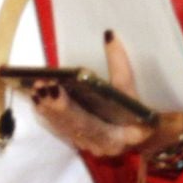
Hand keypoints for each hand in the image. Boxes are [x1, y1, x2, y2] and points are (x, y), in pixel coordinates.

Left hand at [25, 32, 182, 159]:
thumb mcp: (133, 89)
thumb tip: (109, 36)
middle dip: (55, 106)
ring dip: (49, 109)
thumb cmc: (140, 110)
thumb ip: (120, 65)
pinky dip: (49, 114)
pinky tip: (37, 98)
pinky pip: (61, 128)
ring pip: (64, 128)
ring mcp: (89, 145)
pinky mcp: (80, 140)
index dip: (70, 109)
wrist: (145, 130)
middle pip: (73, 126)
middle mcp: (100, 146)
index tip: (56, 88)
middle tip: (41, 86)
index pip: (91, 124)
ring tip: (37, 88)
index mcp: (117, 137)